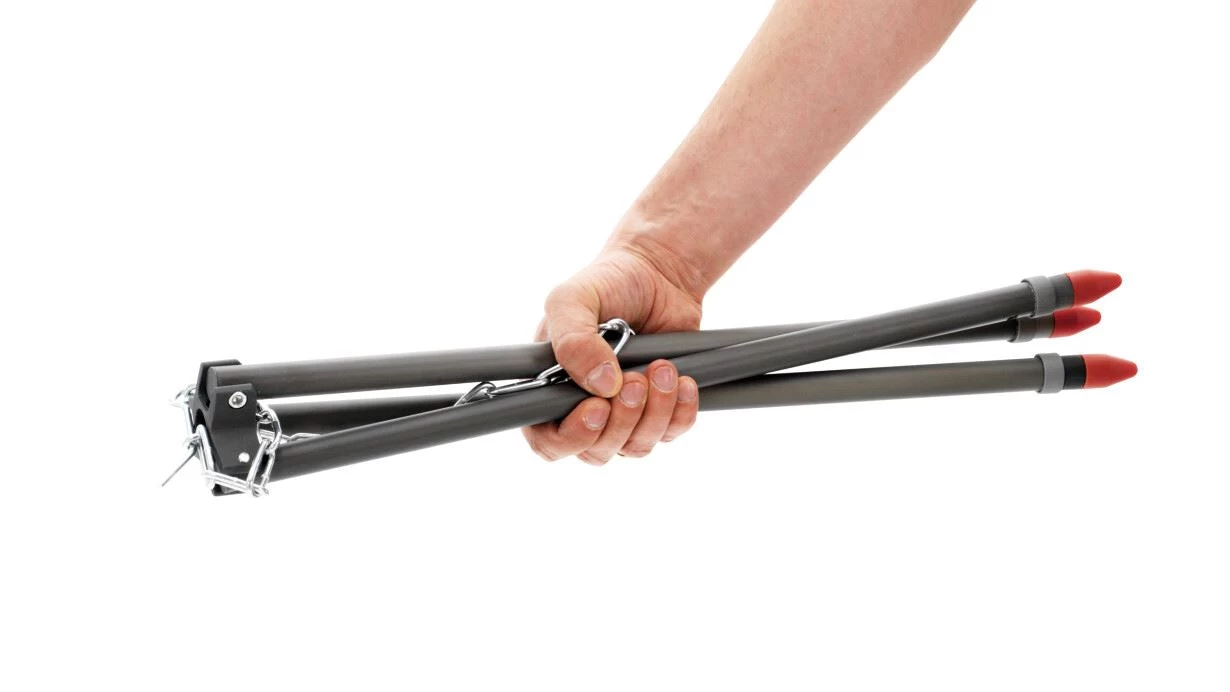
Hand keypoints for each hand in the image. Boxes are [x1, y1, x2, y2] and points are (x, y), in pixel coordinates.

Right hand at [522, 244, 703, 464]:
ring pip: (636, 447)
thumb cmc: (606, 283)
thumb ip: (572, 340)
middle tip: (635, 377)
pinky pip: (672, 432)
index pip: (549, 441)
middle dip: (622, 419)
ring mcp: (623, 414)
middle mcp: (584, 409)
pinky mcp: (660, 410)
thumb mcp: (573, 299)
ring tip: (663, 366)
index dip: (572, 437)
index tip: (597, 407)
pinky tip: (683, 380)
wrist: (658, 273)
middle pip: (596, 452)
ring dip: (655, 412)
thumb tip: (600, 386)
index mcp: (550, 388)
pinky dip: (681, 411)